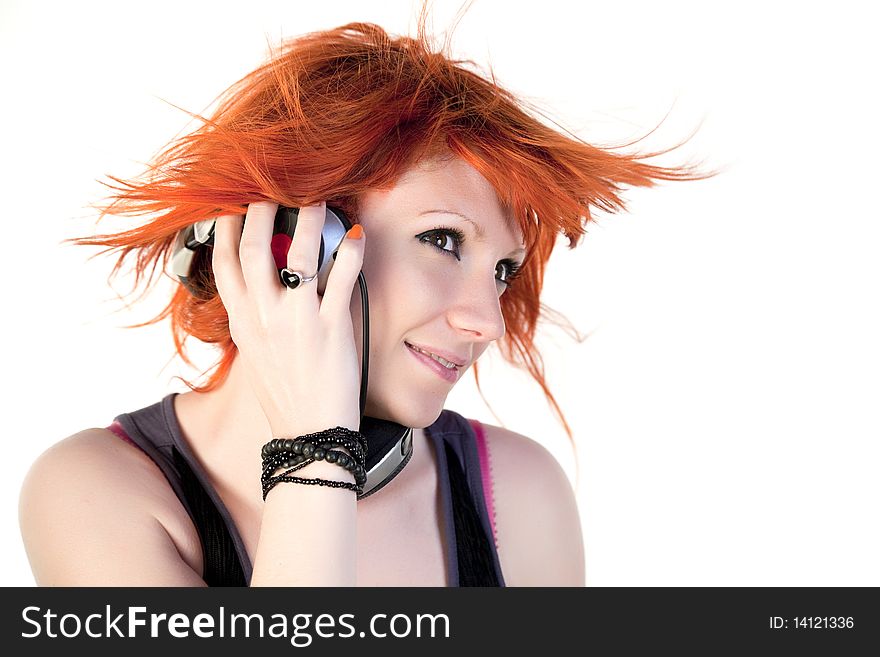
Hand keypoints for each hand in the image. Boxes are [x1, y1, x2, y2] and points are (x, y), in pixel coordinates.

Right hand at [211, 201, 364, 437]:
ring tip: (320, 201)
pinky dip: (350, 252)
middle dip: (263, 212)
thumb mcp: (255, 354)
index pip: (224, 263)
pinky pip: (342, 278)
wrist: (309, 433)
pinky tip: (357, 235)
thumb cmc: (285, 394)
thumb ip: (254, 317)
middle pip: (256, 248)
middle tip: (275, 192)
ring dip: (310, 220)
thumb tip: (261, 286)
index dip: (229, 229)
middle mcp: (263, 316)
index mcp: (242, 321)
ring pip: (299, 254)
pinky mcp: (331, 328)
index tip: (235, 206)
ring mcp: (297, 320)